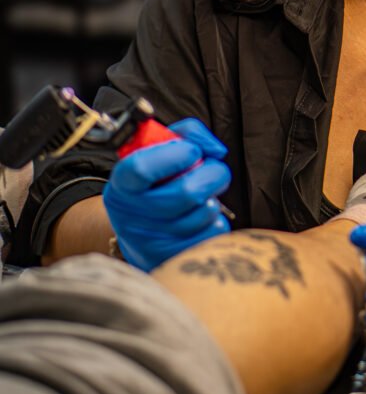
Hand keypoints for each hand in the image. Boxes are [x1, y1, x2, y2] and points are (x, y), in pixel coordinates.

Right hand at [103, 118, 230, 271]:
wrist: (140, 231)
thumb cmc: (156, 183)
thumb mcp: (157, 152)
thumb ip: (186, 135)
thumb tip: (215, 150)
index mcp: (123, 184)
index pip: (142, 168)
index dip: (177, 154)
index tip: (192, 150)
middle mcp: (132, 215)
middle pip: (188, 192)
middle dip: (213, 174)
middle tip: (212, 171)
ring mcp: (152, 241)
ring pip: (204, 212)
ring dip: (214, 198)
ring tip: (203, 196)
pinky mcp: (172, 258)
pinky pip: (212, 233)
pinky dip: (216, 221)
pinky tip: (202, 218)